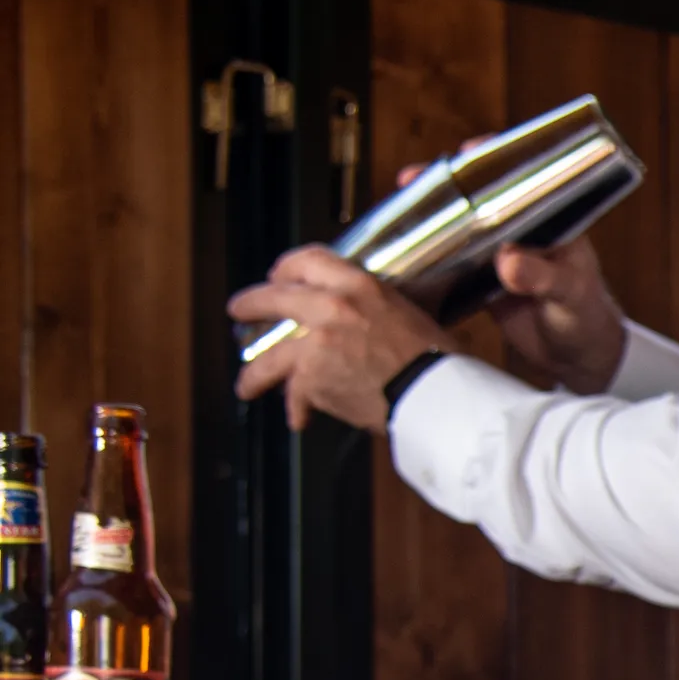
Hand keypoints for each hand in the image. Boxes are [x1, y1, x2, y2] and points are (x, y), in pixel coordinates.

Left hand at [229, 248, 449, 433]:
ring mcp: (315, 344)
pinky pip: (296, 395)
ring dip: (255, 374)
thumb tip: (376, 320)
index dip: (287, 267)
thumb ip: (379, 311)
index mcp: (359, 285)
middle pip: (273, 298)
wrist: (434, 394)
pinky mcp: (311, 379)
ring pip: (269, 358)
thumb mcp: (410, 314)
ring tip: (247, 385)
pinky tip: (299, 419)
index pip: (309, 260)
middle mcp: (330, 307)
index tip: (279, 276)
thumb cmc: (436, 358)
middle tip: (239, 310)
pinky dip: (298, 408)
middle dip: (250, 304)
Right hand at [393, 161, 626, 392]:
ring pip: (459, 230)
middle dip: (445, 187)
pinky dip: (429, 260)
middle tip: (413, 181)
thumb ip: (541, 276)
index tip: (467, 152)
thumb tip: (507, 261)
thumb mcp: (569, 292)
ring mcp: (496, 256)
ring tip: (397, 212)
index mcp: (548, 222)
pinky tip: (401, 256)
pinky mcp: (479, 284)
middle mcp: (518, 232)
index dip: (492, 161)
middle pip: (477, 199)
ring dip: (431, 222)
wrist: (579, 357)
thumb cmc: (587, 315)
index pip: (519, 179)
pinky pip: (450, 265)